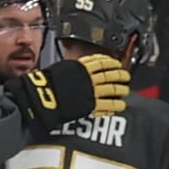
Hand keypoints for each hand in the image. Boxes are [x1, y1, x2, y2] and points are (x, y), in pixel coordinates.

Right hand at [6, 54, 131, 132]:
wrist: (43, 98)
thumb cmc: (46, 83)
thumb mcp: (61, 68)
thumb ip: (73, 68)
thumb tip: (78, 68)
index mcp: (81, 66)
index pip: (101, 62)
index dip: (111, 62)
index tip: (116, 63)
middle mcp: (89, 78)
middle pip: (110, 75)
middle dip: (120, 76)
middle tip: (126, 76)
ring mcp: (91, 92)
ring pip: (111, 90)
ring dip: (120, 90)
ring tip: (125, 91)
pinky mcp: (90, 105)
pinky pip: (107, 105)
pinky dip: (114, 105)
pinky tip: (119, 106)